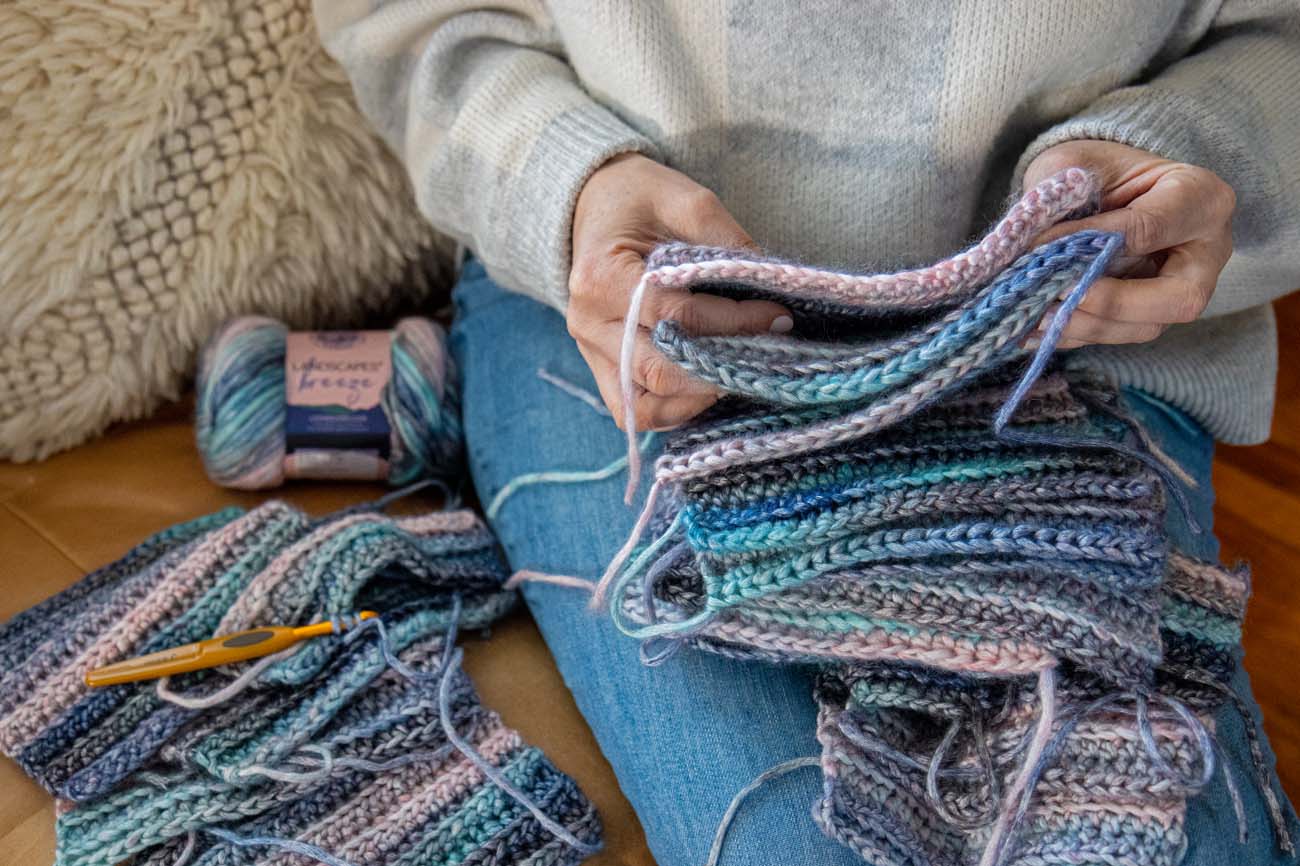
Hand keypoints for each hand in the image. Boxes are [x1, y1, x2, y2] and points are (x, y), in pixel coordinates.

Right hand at [567, 153, 790, 429]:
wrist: (592, 207)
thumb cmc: (638, 200)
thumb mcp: (685, 199)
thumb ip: (726, 240)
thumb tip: (771, 285)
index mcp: (601, 276)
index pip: (676, 315)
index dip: (734, 321)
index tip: (777, 315)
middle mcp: (589, 323)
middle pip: (660, 369)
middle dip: (723, 365)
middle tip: (768, 351)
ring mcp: (591, 352)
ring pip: (645, 402)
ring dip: (698, 397)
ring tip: (740, 373)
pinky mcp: (602, 369)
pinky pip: (635, 412)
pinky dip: (674, 410)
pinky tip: (709, 388)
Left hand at [1022, 141, 1234, 348]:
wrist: (1106, 188)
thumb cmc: (1098, 171)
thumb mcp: (1079, 165)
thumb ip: (1062, 195)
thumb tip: (1032, 246)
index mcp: (1201, 197)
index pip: (1148, 228)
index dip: (1090, 241)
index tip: (1038, 245)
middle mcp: (1206, 252)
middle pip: (1177, 298)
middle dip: (1109, 302)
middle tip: (1055, 293)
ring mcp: (1184, 290)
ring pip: (1145, 327)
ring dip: (1085, 325)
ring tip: (1035, 313)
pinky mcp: (1154, 315)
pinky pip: (1120, 336)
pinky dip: (1075, 335)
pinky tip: (1035, 329)